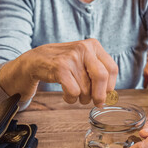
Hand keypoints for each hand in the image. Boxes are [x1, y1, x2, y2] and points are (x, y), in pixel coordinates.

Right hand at [0, 38, 117, 106]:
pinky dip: (71, 99)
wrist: (35, 61)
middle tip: (97, 103)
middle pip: (102, 77)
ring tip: (74, 93)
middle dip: (100, 95)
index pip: (112, 69)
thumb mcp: (84, 62)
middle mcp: (84, 48)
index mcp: (93, 45)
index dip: (110, 86)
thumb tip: (110, 96)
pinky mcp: (60, 68)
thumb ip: (98, 74)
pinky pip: (74, 92)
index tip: (106, 95)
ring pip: (86, 88)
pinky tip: (66, 95)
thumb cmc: (63, 64)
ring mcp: (71, 57)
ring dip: (82, 98)